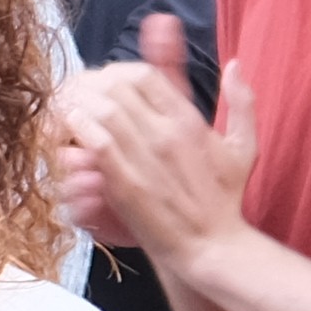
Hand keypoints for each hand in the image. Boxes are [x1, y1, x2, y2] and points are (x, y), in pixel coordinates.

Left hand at [51, 15, 260, 269]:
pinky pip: (97, 143)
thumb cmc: (225, 198)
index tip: (104, 84)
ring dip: (77, 104)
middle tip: (77, 96)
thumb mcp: (244, 145)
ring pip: (101, 109)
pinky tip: (70, 133)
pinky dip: (79, 130)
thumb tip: (234, 64)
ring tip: (66, 110)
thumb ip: (242, 101)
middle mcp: (168, 132)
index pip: (144, 73)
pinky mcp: (127, 184)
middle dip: (89, 85)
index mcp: (190, 119)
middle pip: (115, 86)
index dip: (115, 72)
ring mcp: (146, 158)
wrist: (211, 246)